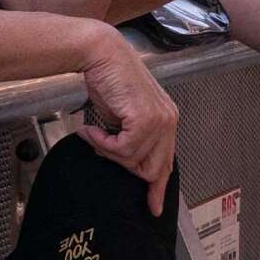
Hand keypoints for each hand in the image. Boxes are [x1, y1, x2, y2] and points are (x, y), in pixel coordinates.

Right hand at [77, 32, 179, 215]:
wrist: (99, 53)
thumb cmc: (107, 78)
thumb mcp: (122, 115)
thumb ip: (129, 137)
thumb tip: (122, 160)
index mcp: (167, 119)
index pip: (167, 162)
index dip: (158, 187)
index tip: (153, 207)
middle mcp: (169, 120)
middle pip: (153, 169)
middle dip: (124, 166)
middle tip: (101, 150)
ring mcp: (160, 120)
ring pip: (134, 160)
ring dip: (108, 152)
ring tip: (92, 133)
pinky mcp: (145, 119)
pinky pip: (123, 150)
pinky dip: (103, 144)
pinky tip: (90, 130)